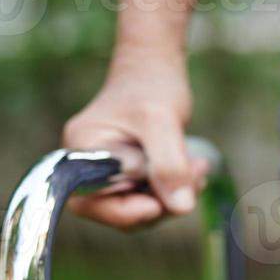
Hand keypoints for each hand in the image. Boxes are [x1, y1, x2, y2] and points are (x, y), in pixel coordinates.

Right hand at [63, 51, 202, 228]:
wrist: (155, 67)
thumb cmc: (151, 86)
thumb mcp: (162, 122)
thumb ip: (169, 164)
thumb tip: (181, 207)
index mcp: (81, 151)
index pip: (91, 202)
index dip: (125, 212)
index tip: (158, 205)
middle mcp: (86, 166)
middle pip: (117, 210)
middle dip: (159, 204)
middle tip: (194, 179)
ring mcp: (108, 171)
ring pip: (139, 205)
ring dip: (173, 196)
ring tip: (198, 168)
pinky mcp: (128, 173)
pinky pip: (149, 195)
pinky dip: (174, 188)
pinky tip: (194, 168)